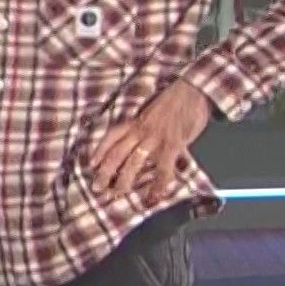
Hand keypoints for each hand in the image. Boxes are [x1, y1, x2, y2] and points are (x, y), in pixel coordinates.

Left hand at [90, 80, 212, 206]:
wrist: (192, 88)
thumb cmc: (176, 98)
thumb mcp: (154, 111)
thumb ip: (147, 127)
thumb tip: (147, 142)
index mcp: (135, 121)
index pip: (111, 137)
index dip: (100, 151)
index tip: (91, 164)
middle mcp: (140, 131)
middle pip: (116, 154)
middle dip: (105, 172)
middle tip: (97, 188)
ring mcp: (154, 139)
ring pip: (132, 163)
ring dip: (123, 181)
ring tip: (117, 195)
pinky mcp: (171, 145)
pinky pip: (162, 170)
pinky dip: (158, 185)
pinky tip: (153, 196)